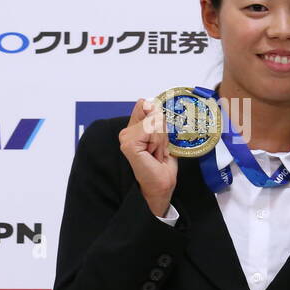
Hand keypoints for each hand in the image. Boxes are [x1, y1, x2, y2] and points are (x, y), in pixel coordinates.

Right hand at [118, 97, 177, 216]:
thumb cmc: (162, 166)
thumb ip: (157, 121)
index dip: (159, 118)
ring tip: (157, 153)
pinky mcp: (129, 144)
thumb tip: (151, 103)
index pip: (145, 106)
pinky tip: (153, 155)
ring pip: (154, 122)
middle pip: (153, 113)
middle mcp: (126, 132)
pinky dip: (158, 143)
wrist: (161, 186)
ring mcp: (126, 137)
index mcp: (134, 128)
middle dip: (163, 132)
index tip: (161, 137)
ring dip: (162, 140)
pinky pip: (151, 131)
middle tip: (159, 149)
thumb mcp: (163, 138)